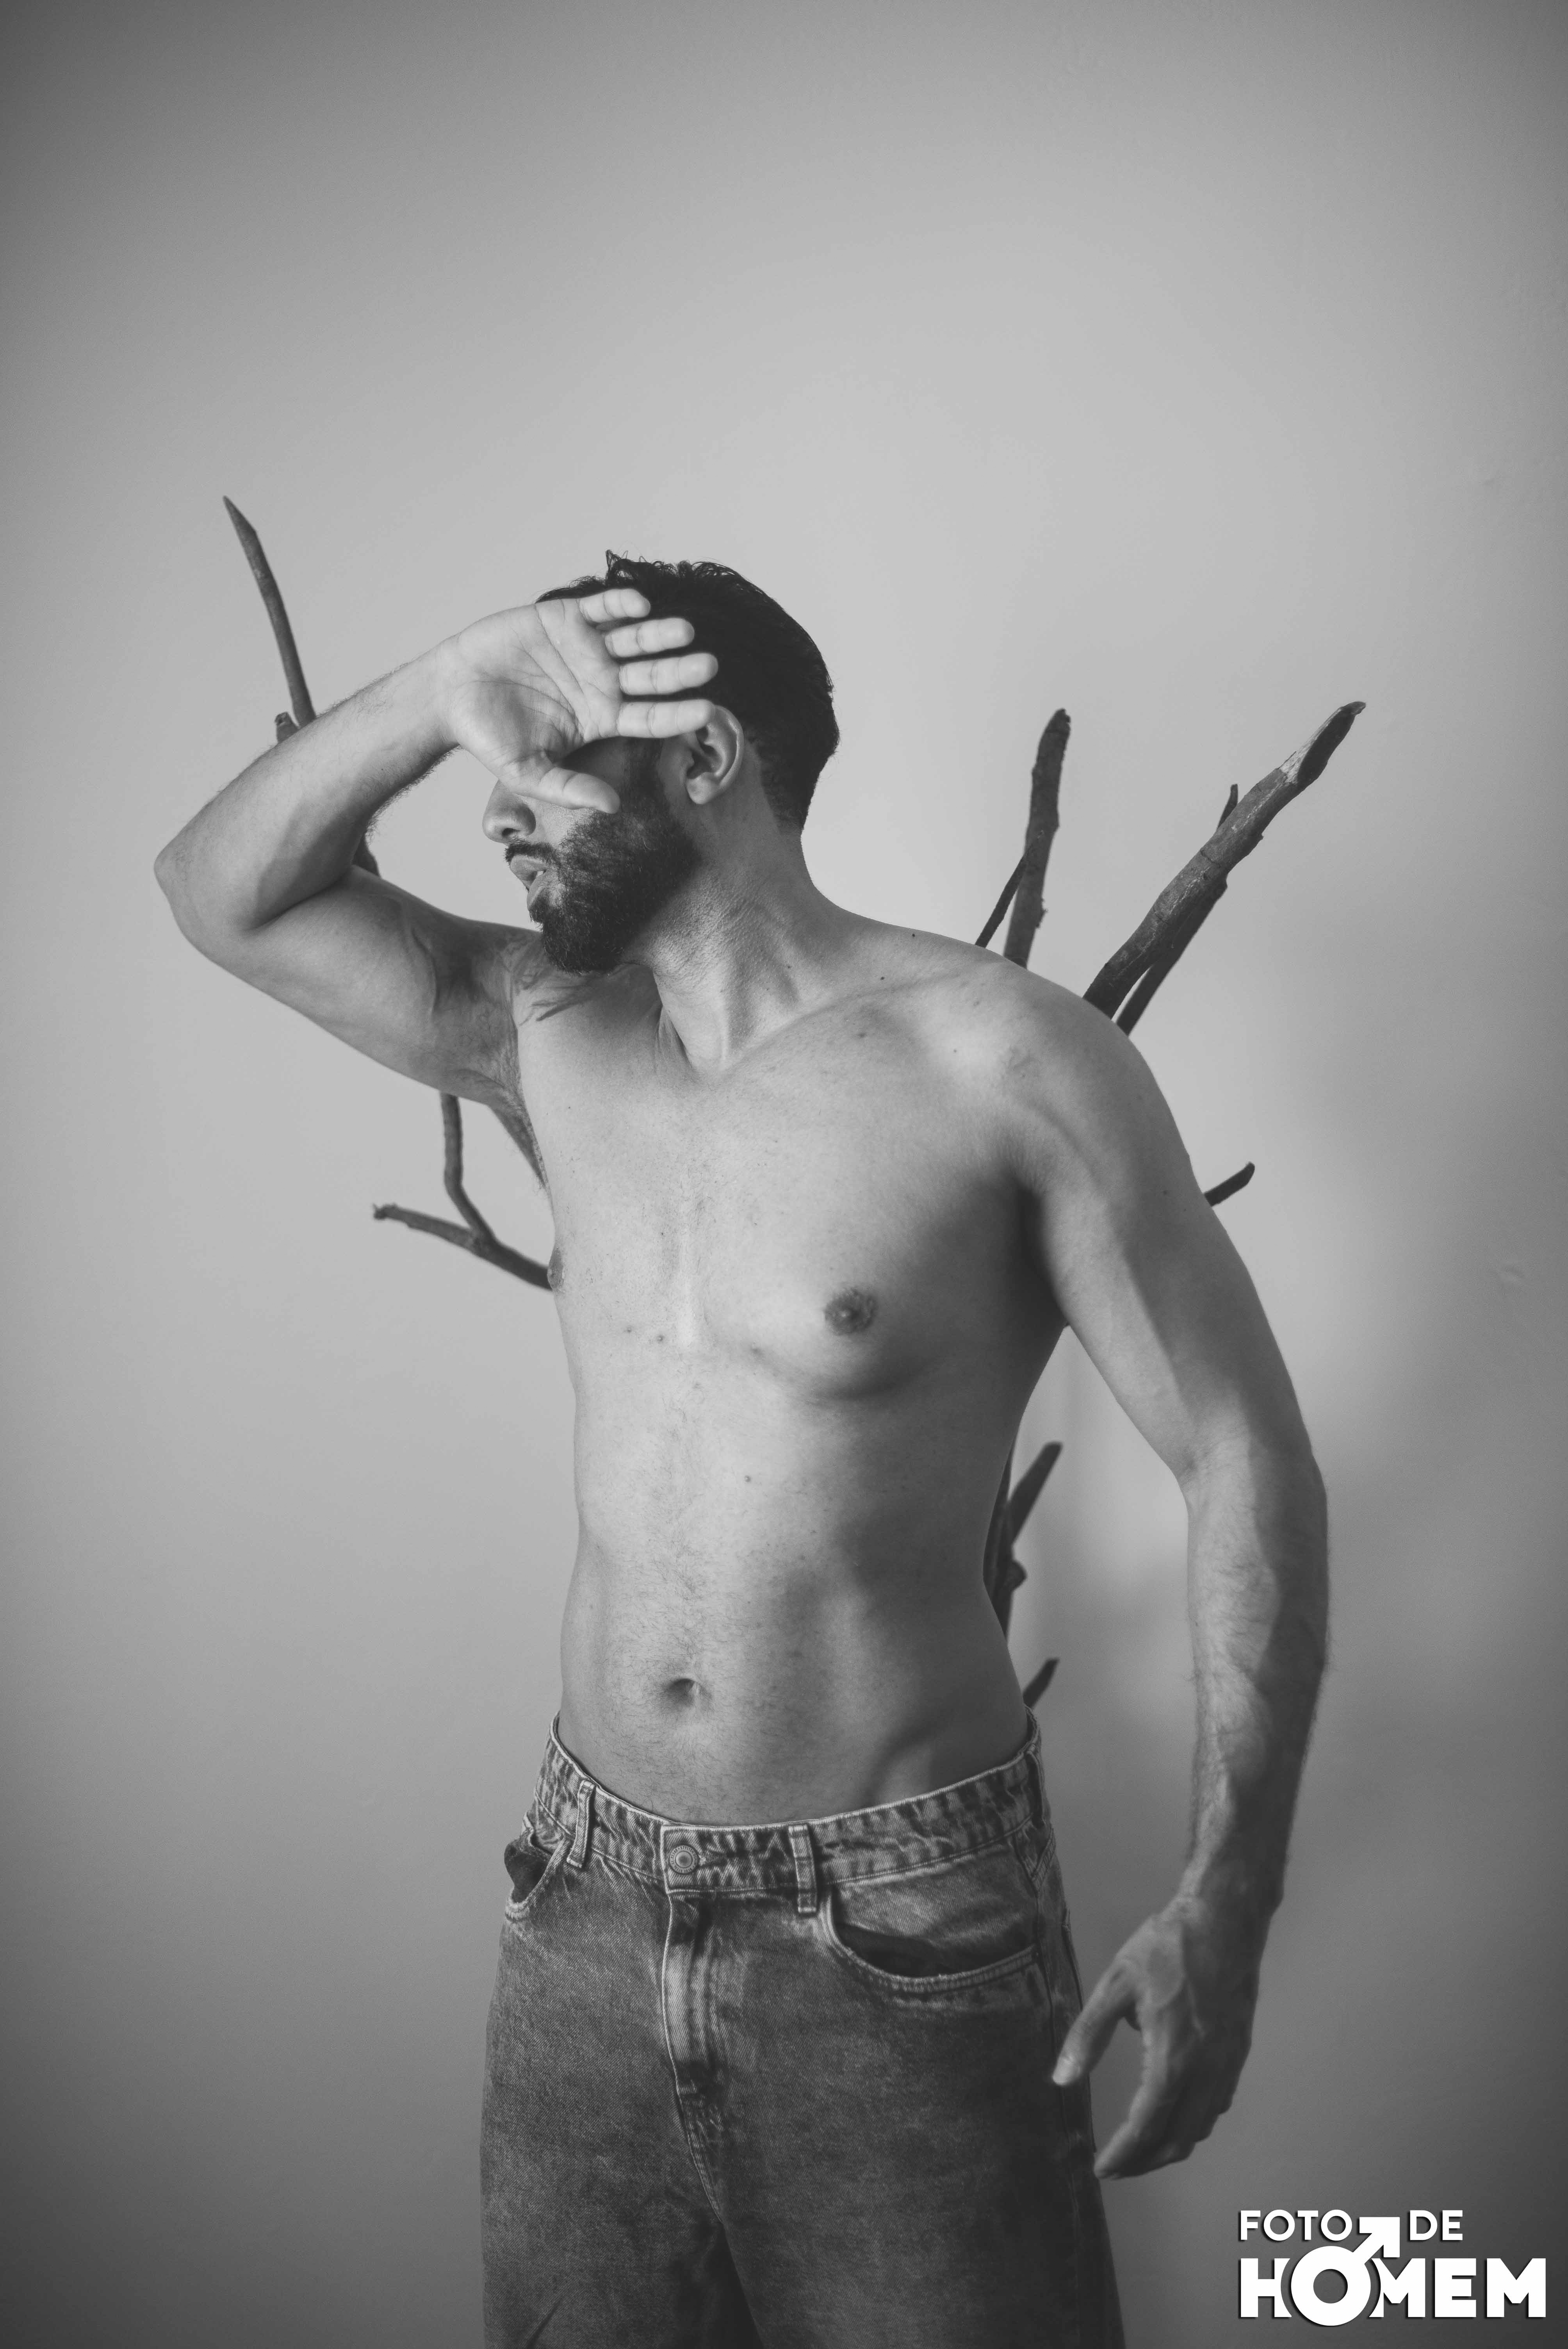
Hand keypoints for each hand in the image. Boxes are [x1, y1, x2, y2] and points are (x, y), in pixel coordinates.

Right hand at [440, 589, 717, 814]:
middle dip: (680, 670)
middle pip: (651, 675)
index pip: (650, 717)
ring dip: (659, 634)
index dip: (678, 714)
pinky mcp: (566, 618)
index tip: (708, 711)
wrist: (451, 694)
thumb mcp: (528, 773)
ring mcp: (587, 647)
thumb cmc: (489, 737)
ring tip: (683, 631)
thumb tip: (613, 807)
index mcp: (602, 717)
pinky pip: (602, 607)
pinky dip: (620, 603)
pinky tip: (639, 606)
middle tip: (708, 665)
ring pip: (634, 638)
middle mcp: (602, 681)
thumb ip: (569, 790)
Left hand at [1051, 1894, 1261, 2176]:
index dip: (1123, 2155)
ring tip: (1141, 2149)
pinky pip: (1217, 2104)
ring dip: (1171, 2146)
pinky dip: (1194, 2122)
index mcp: (1173, 2056)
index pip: (1146, 2125)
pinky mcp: (1239, 2052)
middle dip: (1145, 2162)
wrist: (1224, 1919)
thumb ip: (1088, 2035)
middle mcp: (1206, 2070)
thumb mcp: (1116, 1983)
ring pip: (1202, 2126)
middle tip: (1117, 2168)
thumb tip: (1061, 2079)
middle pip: (1178, 2139)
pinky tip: (1176, 2115)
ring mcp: (1228, 2063)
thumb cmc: (1167, 1947)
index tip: (1101, 2169)